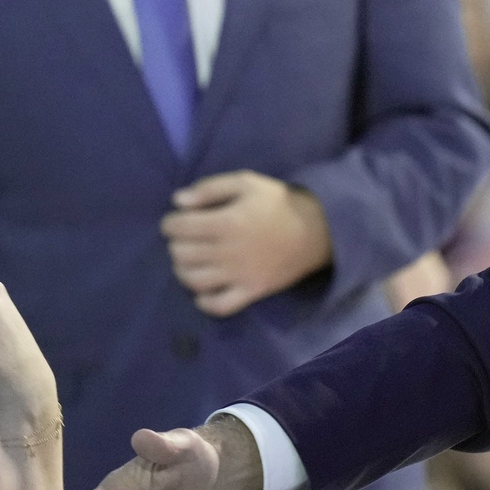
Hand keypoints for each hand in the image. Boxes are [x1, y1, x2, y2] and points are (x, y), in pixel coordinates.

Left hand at [160, 171, 332, 317]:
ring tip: (193, 261)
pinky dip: (204, 302)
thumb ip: (210, 188)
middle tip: (189, 239)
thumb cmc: (280, 204)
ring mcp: (239, 275)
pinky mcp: (251, 291)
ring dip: (184, 270)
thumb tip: (178, 202)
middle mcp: (228, 251)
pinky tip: (203, 292)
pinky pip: (219, 306)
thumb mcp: (247, 183)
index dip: (171, 222)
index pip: (177, 227)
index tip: (179, 220)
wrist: (319, 231)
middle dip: (176, 244)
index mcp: (225, 222)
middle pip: (180, 253)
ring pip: (193, 280)